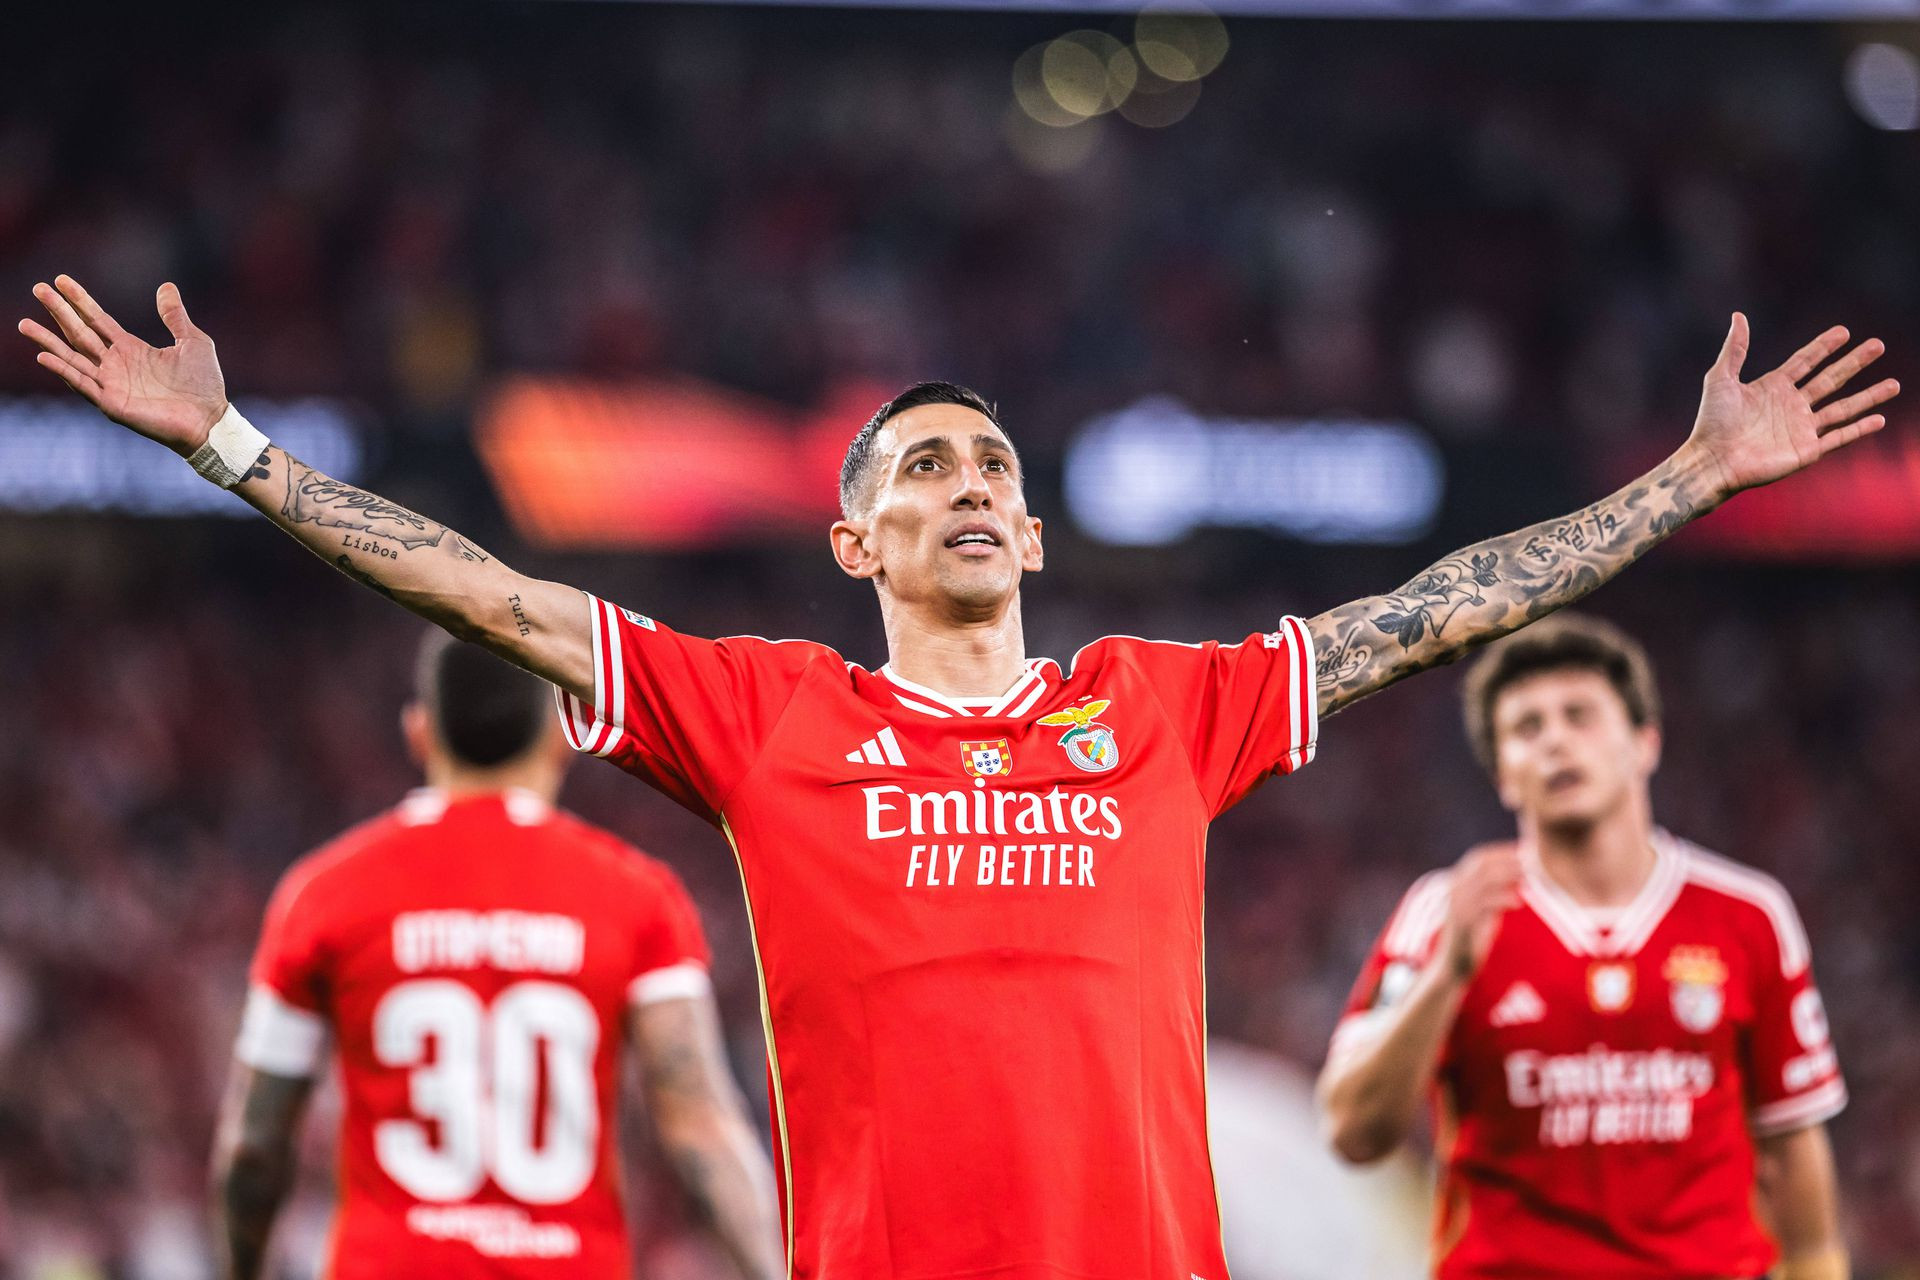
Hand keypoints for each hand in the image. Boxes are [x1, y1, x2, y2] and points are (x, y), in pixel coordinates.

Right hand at [17, 275, 228, 456]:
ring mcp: (111, 384)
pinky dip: (64, 370)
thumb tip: (166, 286)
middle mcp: (116, 364)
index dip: (79, 300)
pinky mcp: (112, 403)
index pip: (97, 319)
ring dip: (48, 341)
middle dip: (58, 311)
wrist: (209, 419)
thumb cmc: (203, 385)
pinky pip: (83, 384)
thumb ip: (174, 316)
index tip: (59, 280)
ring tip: (25, 324)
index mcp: (131, 349)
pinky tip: (45, 356)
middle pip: (79, 332)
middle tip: (37, 288)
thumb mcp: (192, 341)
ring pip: (72, 357)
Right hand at [1440, 844, 1522, 979]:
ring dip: (1509, 875)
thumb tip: (1518, 877)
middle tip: (1533, 860)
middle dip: (1508, 859)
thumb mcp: (1483, 910)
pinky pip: (1485, 904)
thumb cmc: (1472, 938)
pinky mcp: (1464, 921)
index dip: (1502, 851)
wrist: (1452, 966)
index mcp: (1459, 884)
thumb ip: (1494, 893)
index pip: (1479, 857)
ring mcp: (1458, 905)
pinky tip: (1518, 903)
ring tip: (1529, 877)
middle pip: (1482, 864)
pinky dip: (1503, 899)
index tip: (1525, 850)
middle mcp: (1456, 890)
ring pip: (1484, 880)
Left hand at [1681, 313, 1897, 500]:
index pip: (1805, 362)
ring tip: (1894, 384)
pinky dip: (1859, 429)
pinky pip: (1839, 438)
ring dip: (1869, 397)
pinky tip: (1879, 419)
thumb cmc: (1711, 422)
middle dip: (1854, 362)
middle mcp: (1791, 406)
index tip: (1844, 331)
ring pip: (1843, 408)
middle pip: (1831, 380)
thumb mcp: (1721, 379)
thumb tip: (1739, 315)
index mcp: (1773, 387)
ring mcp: (1801, 428)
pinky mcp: (1806, 451)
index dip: (1824, 347)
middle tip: (1878, 345)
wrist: (1712, 461)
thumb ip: (1735, 349)